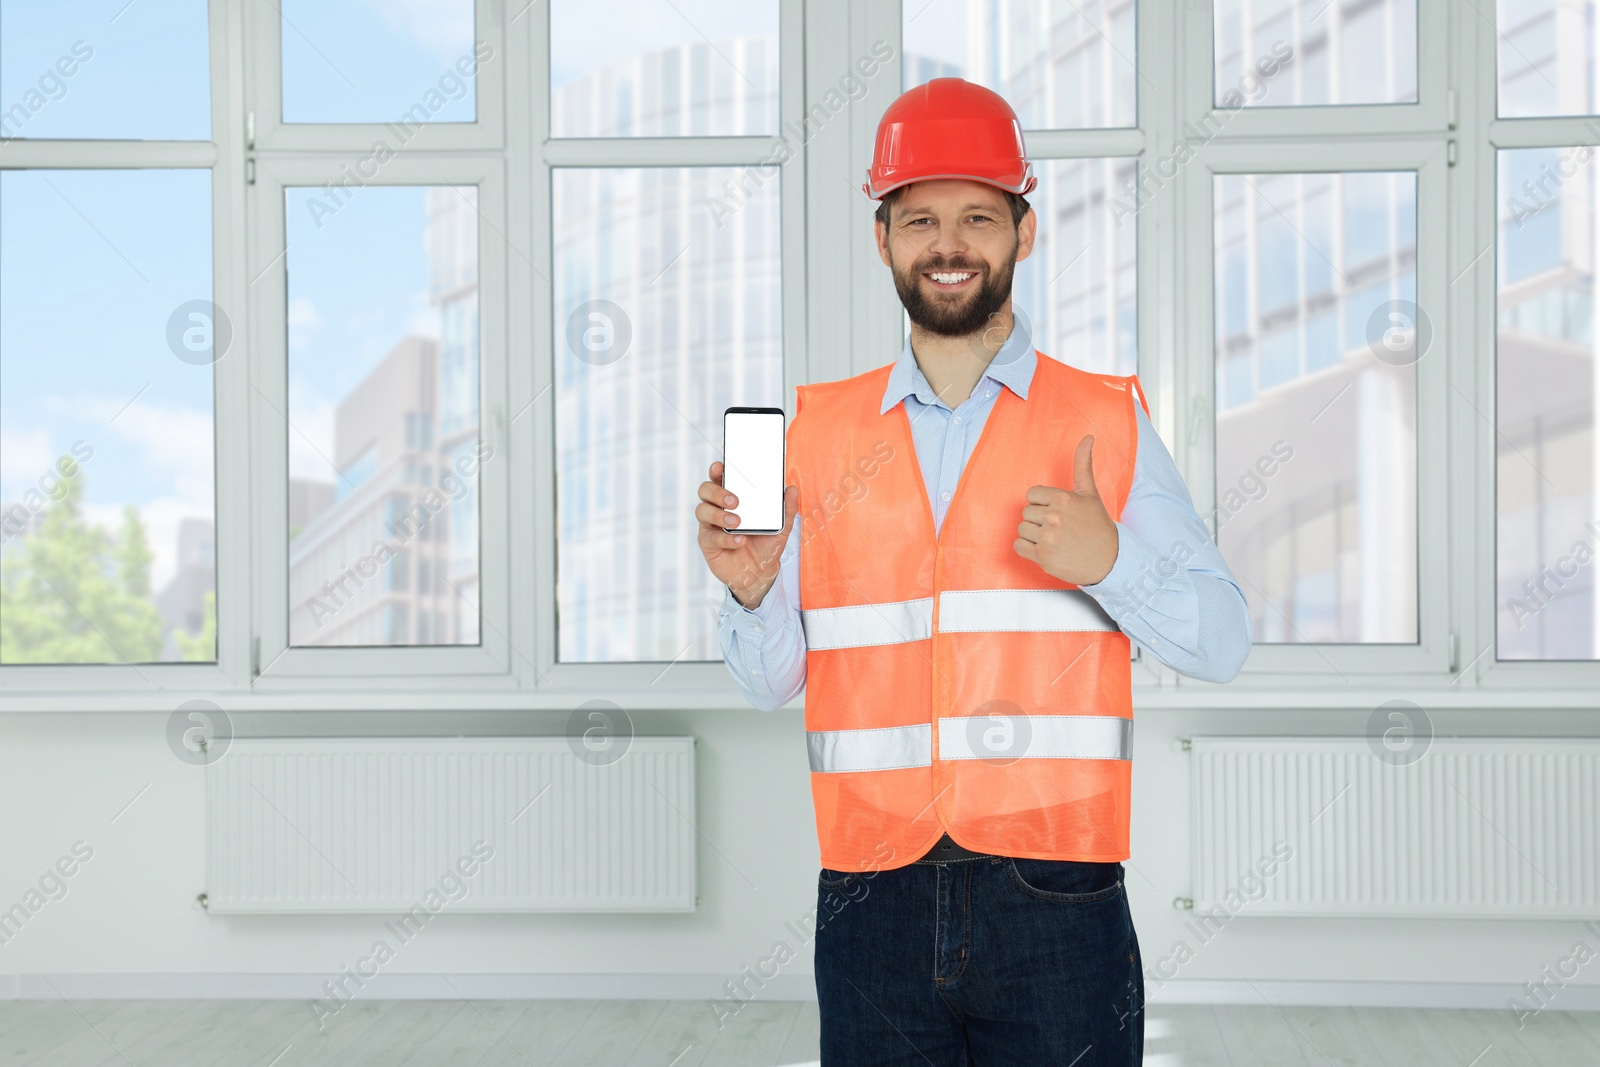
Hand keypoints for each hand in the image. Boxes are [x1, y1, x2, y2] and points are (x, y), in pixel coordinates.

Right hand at [696, 460, 798, 609]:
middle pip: (705, 490)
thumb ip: (787, 508)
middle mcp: (718, 507)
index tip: (721, 467)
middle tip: (735, 501)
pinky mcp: (708, 543)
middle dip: (717, 492)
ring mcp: (710, 525)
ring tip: (737, 522)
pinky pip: (711, 537)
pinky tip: (739, 540)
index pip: (720, 478)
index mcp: (733, 497)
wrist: (760, 573)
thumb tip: (792, 489)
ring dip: (719, 514)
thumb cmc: (766, 544)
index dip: (717, 470)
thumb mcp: (781, 526)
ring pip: (702, 510)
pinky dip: (726, 538)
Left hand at [1013, 434, 1118, 586]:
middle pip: (1026, 513)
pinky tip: (1045, 549)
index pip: (1031, 495)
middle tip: (1059, 529)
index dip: (1042, 504)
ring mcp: (1047, 538)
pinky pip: (1018, 546)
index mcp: (1062, 498)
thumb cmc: (1098, 525)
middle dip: (1039, 521)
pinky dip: (1028, 549)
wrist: (1110, 560)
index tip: (1057, 512)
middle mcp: (1053, 517)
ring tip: (1053, 539)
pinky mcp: (1042, 557)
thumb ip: (1083, 464)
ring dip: (1033, 535)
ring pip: (1021, 530)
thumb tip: (1088, 436)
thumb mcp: (1090, 493)